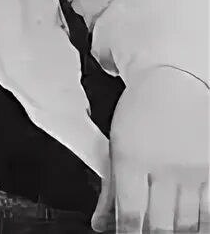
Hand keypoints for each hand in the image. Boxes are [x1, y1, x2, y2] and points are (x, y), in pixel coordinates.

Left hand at [92, 67, 208, 232]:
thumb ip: (110, 189)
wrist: (173, 81)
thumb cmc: (141, 112)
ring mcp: (191, 170)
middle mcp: (163, 166)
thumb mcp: (117, 145)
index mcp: (131, 158)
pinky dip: (201, 225)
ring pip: (186, 223)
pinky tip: (191, 228)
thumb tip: (100, 225)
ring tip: (167, 231)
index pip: (130, 214)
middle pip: (159, 224)